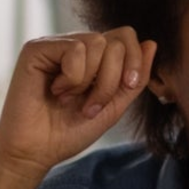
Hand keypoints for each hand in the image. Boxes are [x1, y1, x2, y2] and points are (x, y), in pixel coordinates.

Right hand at [0, 29, 157, 188]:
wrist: (37, 151)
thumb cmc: (69, 132)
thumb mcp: (113, 107)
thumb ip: (134, 78)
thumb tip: (151, 43)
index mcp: (94, 58)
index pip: (126, 37)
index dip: (135, 61)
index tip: (127, 87)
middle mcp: (75, 46)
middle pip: (116, 40)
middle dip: (111, 79)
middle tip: (91, 105)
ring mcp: (55, 45)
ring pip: (98, 42)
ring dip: (91, 81)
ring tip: (71, 99)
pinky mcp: (37, 49)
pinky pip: (75, 48)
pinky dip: (73, 77)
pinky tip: (55, 91)